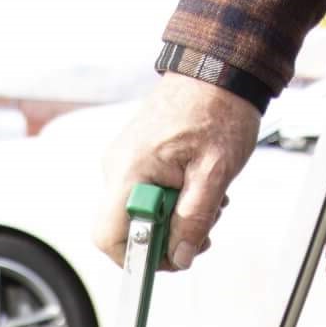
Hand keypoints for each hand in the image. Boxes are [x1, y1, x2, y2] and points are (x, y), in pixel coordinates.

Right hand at [96, 74, 262, 270]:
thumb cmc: (217, 109)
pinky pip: (147, 193)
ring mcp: (125, 161)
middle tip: (203, 229)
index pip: (108, 237)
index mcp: (129, 171)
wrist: (217, 68)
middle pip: (127, 228)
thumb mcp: (214, 172)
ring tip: (208, 198)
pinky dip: (174, 199)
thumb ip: (194, 219)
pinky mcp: (136, 157)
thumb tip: (181, 256)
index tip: (171, 258)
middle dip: (167, 237)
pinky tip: (198, 185)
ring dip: (176, 217)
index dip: (138, 258)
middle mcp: (117, 167)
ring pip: (141, 213)